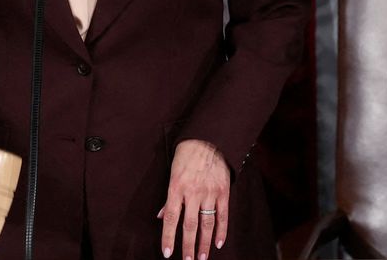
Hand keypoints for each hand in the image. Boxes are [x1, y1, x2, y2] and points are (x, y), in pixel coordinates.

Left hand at [158, 139, 229, 259]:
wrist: (208, 139)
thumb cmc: (186, 156)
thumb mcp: (172, 173)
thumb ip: (169, 198)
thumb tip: (163, 217)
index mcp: (176, 188)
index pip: (171, 219)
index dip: (169, 238)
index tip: (167, 254)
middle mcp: (193, 192)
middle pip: (189, 225)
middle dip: (188, 246)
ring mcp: (209, 192)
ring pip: (206, 224)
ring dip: (205, 243)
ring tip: (202, 257)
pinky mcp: (223, 191)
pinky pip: (223, 215)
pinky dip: (222, 230)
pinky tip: (219, 243)